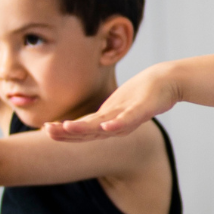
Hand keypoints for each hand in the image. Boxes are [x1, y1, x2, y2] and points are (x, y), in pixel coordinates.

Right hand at [46, 65, 179, 140]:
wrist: (168, 82)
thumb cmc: (141, 93)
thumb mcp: (116, 105)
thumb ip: (100, 114)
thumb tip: (84, 117)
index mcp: (108, 121)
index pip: (82, 128)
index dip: (64, 131)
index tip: (44, 128)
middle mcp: (116, 124)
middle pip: (88, 131)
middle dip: (67, 132)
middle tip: (47, 132)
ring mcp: (129, 117)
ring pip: (103, 125)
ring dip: (85, 128)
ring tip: (66, 127)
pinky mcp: (143, 110)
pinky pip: (128, 118)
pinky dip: (118, 123)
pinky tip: (107, 125)